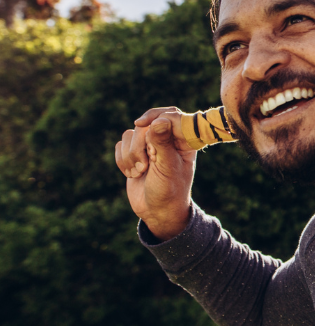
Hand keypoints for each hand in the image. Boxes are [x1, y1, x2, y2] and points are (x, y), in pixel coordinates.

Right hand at [115, 107, 195, 239]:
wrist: (157, 211)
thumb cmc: (169, 190)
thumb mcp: (167, 167)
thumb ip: (163, 144)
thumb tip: (160, 121)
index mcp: (183, 139)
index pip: (170, 114)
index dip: (155, 116)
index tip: (141, 123)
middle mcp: (167, 138)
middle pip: (145, 125)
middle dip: (140, 146)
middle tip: (146, 166)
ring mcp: (149, 145)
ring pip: (130, 134)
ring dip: (131, 156)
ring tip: (140, 172)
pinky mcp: (134, 153)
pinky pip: (120, 146)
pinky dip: (122, 160)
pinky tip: (132, 174)